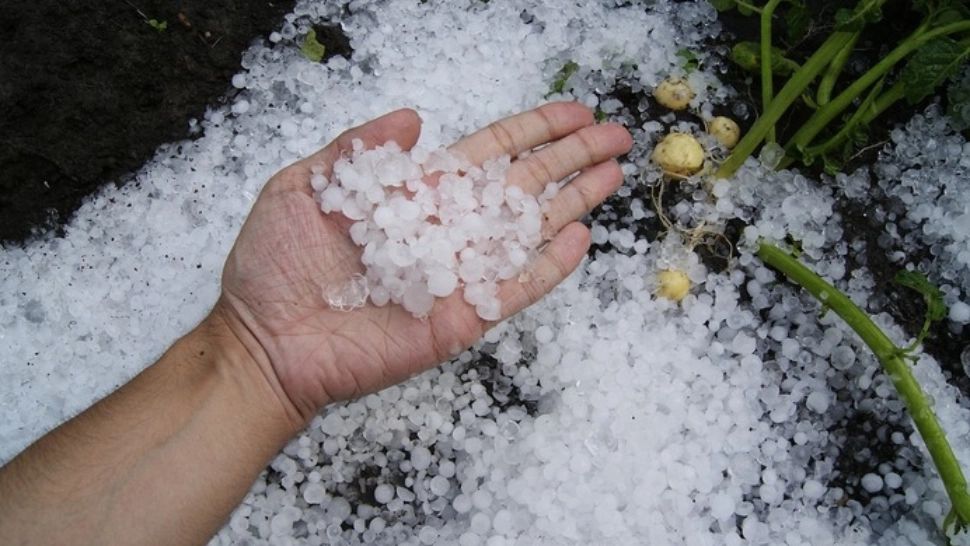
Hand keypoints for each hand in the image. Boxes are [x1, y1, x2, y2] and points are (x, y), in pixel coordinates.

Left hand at [215, 103, 631, 422]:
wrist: (263, 341)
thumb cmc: (274, 266)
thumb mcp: (304, 187)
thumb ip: (358, 149)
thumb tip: (414, 114)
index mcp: (416, 194)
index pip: (489, 154)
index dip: (533, 131)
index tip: (574, 112)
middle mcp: (446, 230)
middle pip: (523, 186)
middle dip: (571, 158)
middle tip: (618, 135)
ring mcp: (458, 275)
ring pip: (528, 231)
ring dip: (573, 202)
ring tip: (614, 175)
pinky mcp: (461, 318)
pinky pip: (514, 289)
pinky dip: (548, 267)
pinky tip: (580, 238)